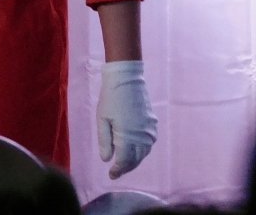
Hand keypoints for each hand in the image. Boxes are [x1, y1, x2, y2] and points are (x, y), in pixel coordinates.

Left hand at [97, 60, 157, 177]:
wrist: (127, 81)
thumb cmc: (110, 99)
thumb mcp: (102, 119)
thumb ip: (104, 140)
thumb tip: (106, 159)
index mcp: (128, 137)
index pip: (124, 161)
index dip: (118, 170)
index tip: (111, 175)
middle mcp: (142, 137)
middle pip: (135, 160)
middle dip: (126, 167)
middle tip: (116, 172)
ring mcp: (150, 131)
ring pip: (144, 153)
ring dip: (134, 160)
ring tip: (123, 163)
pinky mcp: (153, 125)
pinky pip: (148, 144)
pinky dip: (141, 151)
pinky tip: (133, 150)